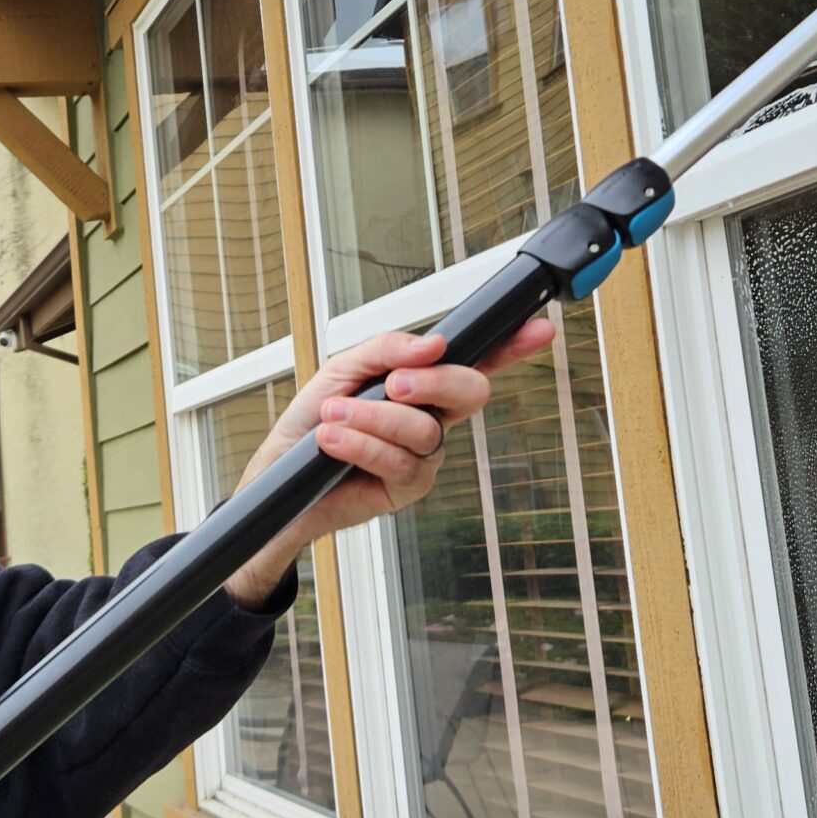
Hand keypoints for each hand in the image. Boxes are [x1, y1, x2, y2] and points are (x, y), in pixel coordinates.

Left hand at [221, 320, 556, 608]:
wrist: (279, 469)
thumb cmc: (315, 418)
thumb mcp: (343, 368)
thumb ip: (386, 350)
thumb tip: (432, 345)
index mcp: (424, 383)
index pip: (476, 360)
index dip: (511, 346)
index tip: (537, 330)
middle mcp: (433, 417)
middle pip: (470, 392)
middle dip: (436, 382)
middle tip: (393, 384)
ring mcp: (424, 454)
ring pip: (426, 429)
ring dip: (374, 419)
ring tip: (334, 416)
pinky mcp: (407, 487)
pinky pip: (400, 462)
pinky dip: (361, 446)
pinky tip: (333, 442)